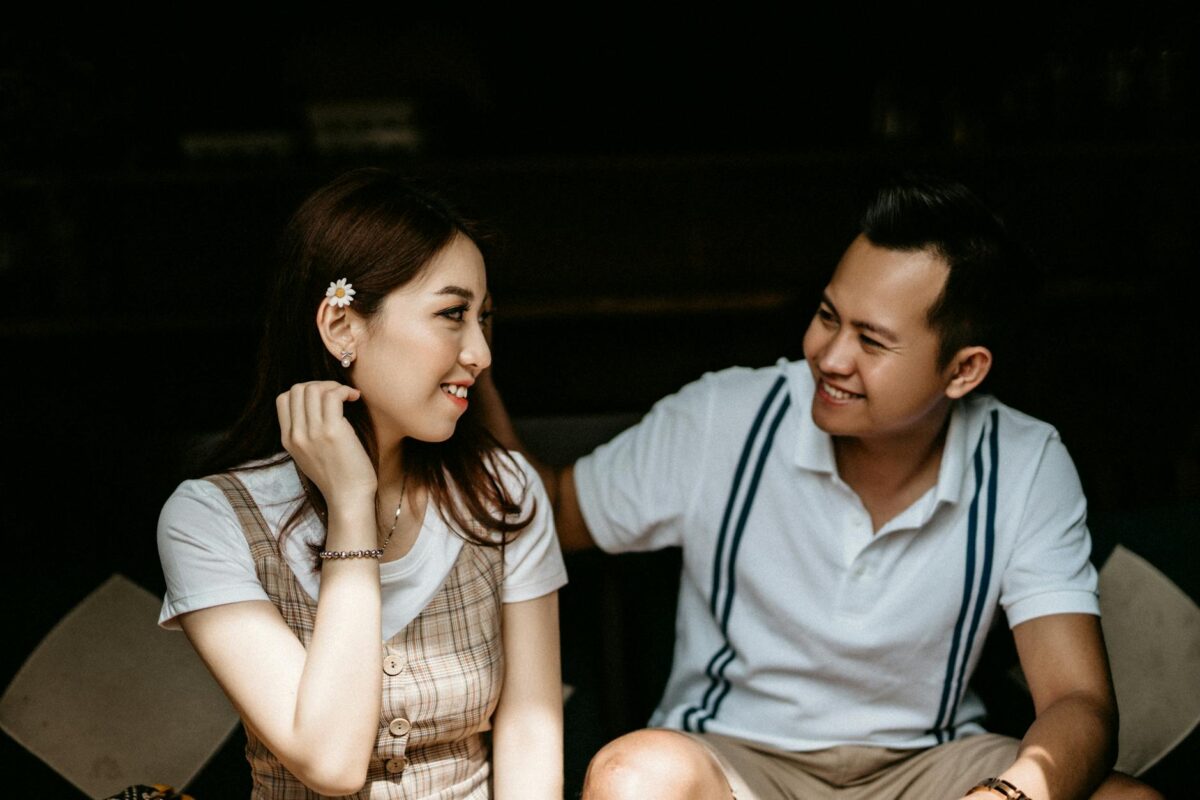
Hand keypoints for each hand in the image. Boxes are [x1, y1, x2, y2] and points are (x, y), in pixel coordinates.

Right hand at [276, 381, 376, 504]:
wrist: (348, 497)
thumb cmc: (337, 476)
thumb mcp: (309, 455)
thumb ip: (305, 433)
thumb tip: (315, 406)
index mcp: (288, 440)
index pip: (283, 399)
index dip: (304, 391)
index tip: (324, 398)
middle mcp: (296, 435)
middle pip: (298, 389)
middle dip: (320, 385)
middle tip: (338, 394)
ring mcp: (312, 433)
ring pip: (313, 389)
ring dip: (334, 385)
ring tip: (347, 395)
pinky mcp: (332, 431)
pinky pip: (333, 395)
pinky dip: (344, 390)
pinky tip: (354, 397)